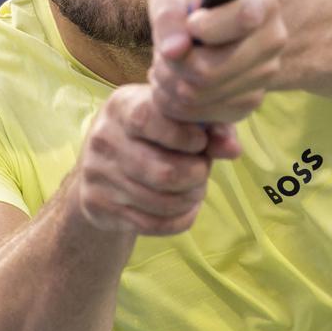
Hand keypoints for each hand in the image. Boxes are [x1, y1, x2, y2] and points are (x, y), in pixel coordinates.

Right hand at [75, 84, 239, 235]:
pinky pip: (153, 224)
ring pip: (162, 203)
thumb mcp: (175, 117)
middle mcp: (104, 139)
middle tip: (203, 169)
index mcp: (121, 106)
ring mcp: (97, 175)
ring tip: (196, 187)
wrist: (103, 162)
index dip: (184, 136)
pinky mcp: (98, 206)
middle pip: (164, 173)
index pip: (148, 120)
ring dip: (191, 197)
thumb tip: (233, 150)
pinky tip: (185, 205)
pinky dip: (180, 218)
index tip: (200, 142)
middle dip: (197, 175)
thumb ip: (210, 127)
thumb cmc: (152, 131)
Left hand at [147, 0, 286, 123]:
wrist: (207, 27)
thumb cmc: (189, 4)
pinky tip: (176, 81)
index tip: (192, 23)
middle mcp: (273, 40)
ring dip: (168, 83)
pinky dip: (175, 102)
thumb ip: (169, 14)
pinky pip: (199, 114)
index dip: (207, 26)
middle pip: (208, 70)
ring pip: (199, 96)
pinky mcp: (249, 103)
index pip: (244, 18)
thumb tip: (174, 51)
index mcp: (262, 3)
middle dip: (172, 64)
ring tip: (166, 65)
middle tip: (162, 52)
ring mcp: (265, 76)